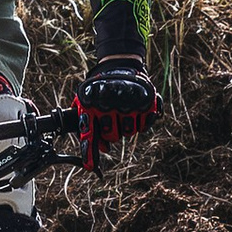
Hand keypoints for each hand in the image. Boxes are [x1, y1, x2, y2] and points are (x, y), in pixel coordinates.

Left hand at [75, 55, 156, 173]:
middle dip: (112, 133)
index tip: (90, 166)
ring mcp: (128, 105)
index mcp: (92, 107)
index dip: (90, 153)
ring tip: (123, 111)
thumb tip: (101, 148)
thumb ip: (89, 125)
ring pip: (129, 132)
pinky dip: (141, 121)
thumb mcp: (87, 101)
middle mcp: (110, 107)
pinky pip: (144, 126)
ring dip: (127, 126)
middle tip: (112, 121)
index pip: (90, 135)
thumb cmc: (100, 88)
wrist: (119, 65)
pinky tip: (135, 110)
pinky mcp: (145, 103)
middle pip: (113, 137)